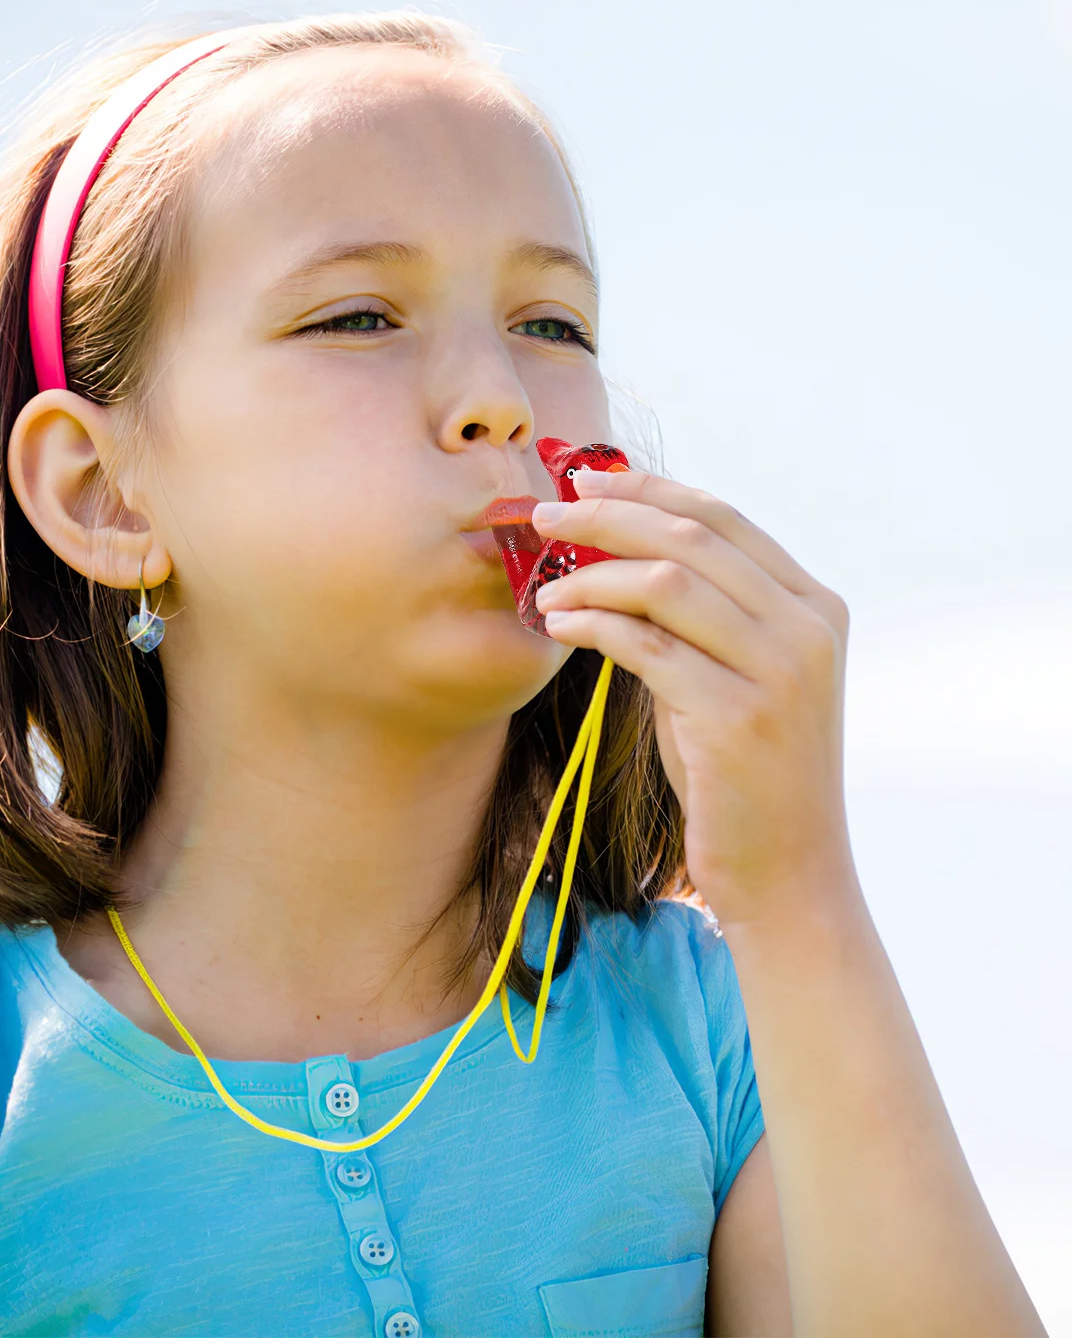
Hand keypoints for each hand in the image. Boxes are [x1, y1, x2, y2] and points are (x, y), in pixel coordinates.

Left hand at [530, 468, 852, 926]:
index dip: (646, 490)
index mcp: (815, 604)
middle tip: (542, 515)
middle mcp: (808, 627)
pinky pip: (646, 646)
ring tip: (543, 589)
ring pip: (665, 584)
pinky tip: (557, 625)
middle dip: (605, 517)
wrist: (788, 875)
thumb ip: (694, 615)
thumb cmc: (739, 772)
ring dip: (590, 576)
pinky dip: (592, 624)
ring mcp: (781, 672)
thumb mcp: (730, 675)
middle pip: (690, 539)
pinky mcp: (739, 718)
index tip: (582, 480)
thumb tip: (611, 546)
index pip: (721, 518)